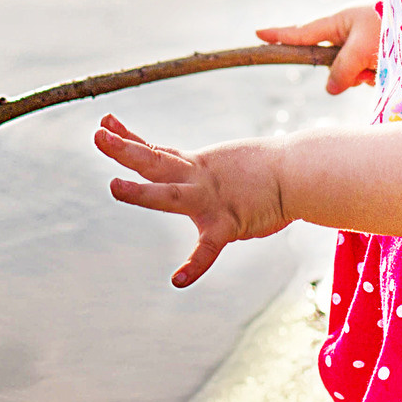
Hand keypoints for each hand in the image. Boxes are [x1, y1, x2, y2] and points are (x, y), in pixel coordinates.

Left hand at [93, 114, 288, 287]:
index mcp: (197, 166)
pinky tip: (179, 280)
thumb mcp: (231, 168)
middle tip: (98, 135)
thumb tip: (200, 177)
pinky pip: (208, 250)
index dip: (129, 138)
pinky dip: (194, 266)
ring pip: (168, 195)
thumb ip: (211, 176)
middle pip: (153, 161)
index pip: (155, 151)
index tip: (106, 121)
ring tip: (114, 186)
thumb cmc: (272, 172)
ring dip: (141, 192)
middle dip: (124, 149)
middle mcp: (197, 179)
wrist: (302, 174)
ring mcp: (210, 200)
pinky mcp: (229, 224)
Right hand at [257, 6, 380, 94]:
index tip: (257, 33)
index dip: (279, 35)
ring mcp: (360, 46)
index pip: (301, 33)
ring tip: (382, 66)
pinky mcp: (374, 58)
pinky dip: (374, 78)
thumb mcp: (363, 47)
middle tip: (367, 68)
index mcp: (338, 22)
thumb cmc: (393, 26)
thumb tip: (330, 89)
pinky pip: (365, 76)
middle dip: (344, 73)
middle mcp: (346, 33)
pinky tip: (388, 72)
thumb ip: (342, 69)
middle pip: (328, 63)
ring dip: (363, 76)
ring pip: (348, 74)